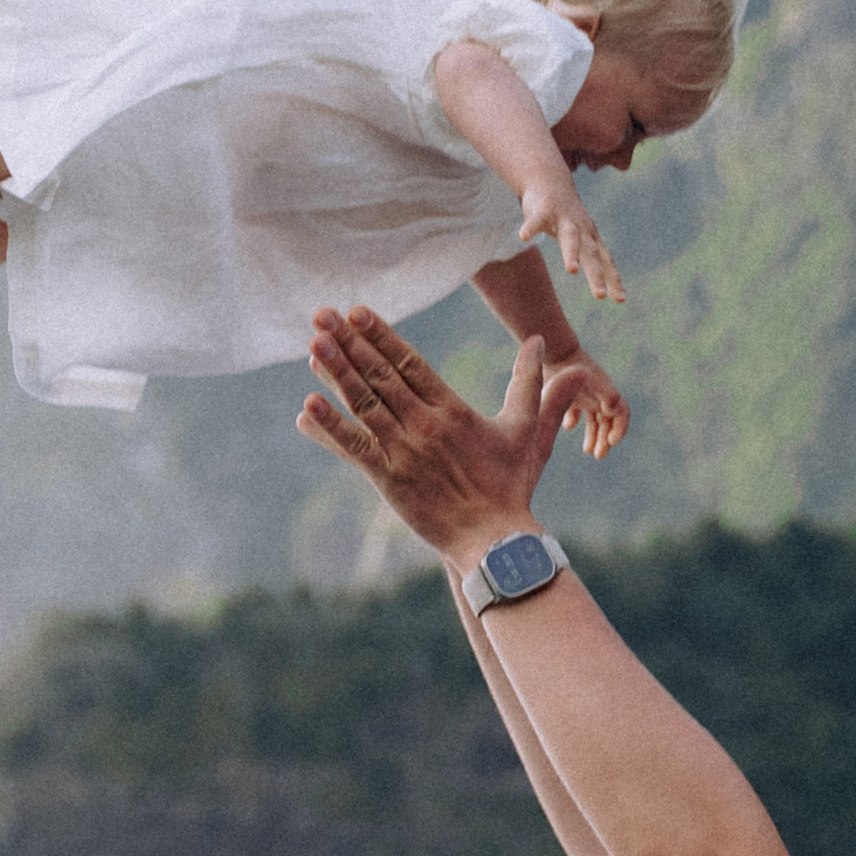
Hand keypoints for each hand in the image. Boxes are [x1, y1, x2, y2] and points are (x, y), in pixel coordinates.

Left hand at [299, 309, 591, 560]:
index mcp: (454, 411)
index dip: (382, 336)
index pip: (410, 364)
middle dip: (350, 344)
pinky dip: (331, 428)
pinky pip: (355, 449)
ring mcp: (405, 453)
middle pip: (382, 376)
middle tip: (322, 316)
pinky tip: (308, 407)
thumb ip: (533, 386)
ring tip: (314, 345)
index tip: (357, 312)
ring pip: (365, 405)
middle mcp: (426, 426)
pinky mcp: (390, 481)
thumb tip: (547, 344)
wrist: (496, 542)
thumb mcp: (529, 432)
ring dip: (337, 374)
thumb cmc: (511, 489)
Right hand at [519, 174, 624, 304]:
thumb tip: (605, 285)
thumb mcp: (584, 237)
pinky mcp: (543, 209)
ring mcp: (563, 218)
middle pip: (591, 254)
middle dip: (596, 275)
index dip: (613, 280)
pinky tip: (523, 238)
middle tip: (600, 296)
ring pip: (570, 238)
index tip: (620, 300)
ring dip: (572, 253)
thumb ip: (592, 258)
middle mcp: (581, 229)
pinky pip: (536, 220)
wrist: (550, 179)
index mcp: (591, 239)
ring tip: (572, 271)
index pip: (605, 261)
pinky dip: (531, 228)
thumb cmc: (568, 216)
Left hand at [557, 348, 629, 460]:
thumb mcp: (593, 381)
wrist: (556, 351)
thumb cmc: (574, 368)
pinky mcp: (569, 394)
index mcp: (607, 395)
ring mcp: (585, 395)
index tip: (612, 442)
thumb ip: (607, 394)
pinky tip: (568, 426)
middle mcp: (599, 396)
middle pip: (607, 422)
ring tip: (588, 450)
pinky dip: (574, 421)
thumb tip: (613, 410)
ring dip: (593, 435)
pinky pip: (576, 411)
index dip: (620, 429)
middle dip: (605, 439)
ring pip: (594, 420)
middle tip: (598, 455)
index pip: (622, 414)